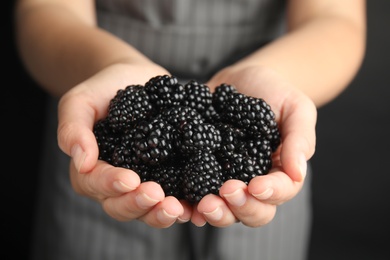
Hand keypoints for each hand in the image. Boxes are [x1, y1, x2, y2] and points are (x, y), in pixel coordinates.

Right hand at [58, 63, 192, 227]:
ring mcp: (145, 182)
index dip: (111, 185)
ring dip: (162, 213)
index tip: (130, 179)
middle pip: (122, 206)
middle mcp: (117, 183)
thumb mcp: (80, 102)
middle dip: (139, 204)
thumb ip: (73, 129)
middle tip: (157, 196)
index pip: (95, 184)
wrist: (134, 79)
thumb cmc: (102, 90)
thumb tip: (81, 162)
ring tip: (178, 208)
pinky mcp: (169, 176)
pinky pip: (175, 196)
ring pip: (148, 209)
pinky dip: (186, 204)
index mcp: (92, 169)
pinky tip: (197, 204)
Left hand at [190, 65, 315, 226]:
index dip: (270, 193)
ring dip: (214, 212)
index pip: (280, 192)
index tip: (256, 186)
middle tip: (226, 192)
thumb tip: (297, 174)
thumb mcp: (295, 108)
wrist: (241, 79)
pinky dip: (188, 203)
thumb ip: (299, 139)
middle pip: (251, 211)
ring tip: (203, 204)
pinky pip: (194, 193)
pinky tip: (180, 202)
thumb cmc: (275, 92)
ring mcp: (224, 178)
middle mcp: (251, 182)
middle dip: (240, 208)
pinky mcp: (199, 169)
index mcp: (277, 171)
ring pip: (223, 209)